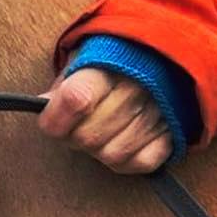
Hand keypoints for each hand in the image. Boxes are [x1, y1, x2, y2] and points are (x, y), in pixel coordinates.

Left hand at [37, 67, 172, 173]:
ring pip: (112, 156)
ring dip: (98, 150)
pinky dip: (125, 160)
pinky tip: (120, 140)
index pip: (76, 99)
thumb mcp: (84, 56)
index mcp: (108, 65)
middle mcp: (135, 90)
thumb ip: (64, 82)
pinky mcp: (173, 134)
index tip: (48, 119)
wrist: (164, 54)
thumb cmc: (115, 56)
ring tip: (99, 129)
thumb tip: (43, 106)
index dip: (55, 118)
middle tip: (75, 124)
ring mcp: (157, 114)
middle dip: (72, 137)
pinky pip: (140, 163)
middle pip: (88, 137)